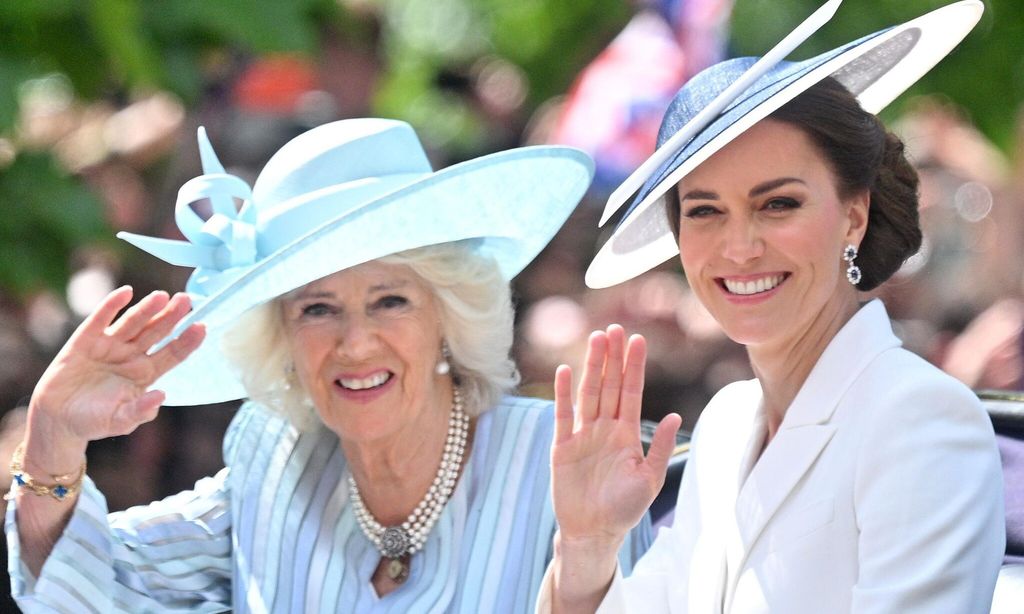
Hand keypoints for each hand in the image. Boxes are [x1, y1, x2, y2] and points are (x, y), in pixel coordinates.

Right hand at [27, 287, 204, 454]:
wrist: (59, 420)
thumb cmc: (94, 421)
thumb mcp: (120, 421)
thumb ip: (140, 411)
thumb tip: (161, 395)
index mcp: (147, 373)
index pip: (173, 353)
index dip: (187, 341)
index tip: (202, 327)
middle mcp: (132, 355)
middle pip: (157, 332)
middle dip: (172, 317)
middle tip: (187, 300)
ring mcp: (110, 346)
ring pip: (133, 323)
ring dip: (147, 309)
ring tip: (163, 296)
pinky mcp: (85, 341)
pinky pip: (100, 319)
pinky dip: (111, 305)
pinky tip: (126, 292)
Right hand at [551, 324, 681, 545]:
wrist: (593, 532)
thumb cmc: (624, 509)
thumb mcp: (649, 479)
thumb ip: (659, 447)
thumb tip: (673, 416)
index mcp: (626, 433)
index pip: (631, 391)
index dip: (633, 366)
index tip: (637, 339)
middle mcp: (604, 428)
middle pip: (608, 385)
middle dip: (612, 357)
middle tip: (615, 328)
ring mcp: (583, 435)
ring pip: (588, 393)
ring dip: (591, 366)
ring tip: (596, 339)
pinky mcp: (562, 446)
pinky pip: (563, 414)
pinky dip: (564, 393)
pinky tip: (566, 370)